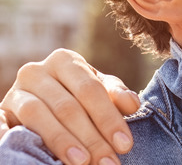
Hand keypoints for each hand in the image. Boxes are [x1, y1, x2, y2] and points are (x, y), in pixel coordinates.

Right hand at [0, 49, 140, 164]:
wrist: (41, 98)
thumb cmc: (77, 95)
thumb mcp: (98, 90)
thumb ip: (115, 94)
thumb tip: (132, 104)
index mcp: (65, 61)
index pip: (91, 90)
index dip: (109, 118)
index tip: (124, 144)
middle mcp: (37, 71)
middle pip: (68, 106)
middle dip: (91, 137)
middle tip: (107, 161)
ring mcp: (15, 91)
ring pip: (38, 115)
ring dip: (62, 141)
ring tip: (82, 162)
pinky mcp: (0, 110)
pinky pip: (0, 122)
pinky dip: (7, 135)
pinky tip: (25, 151)